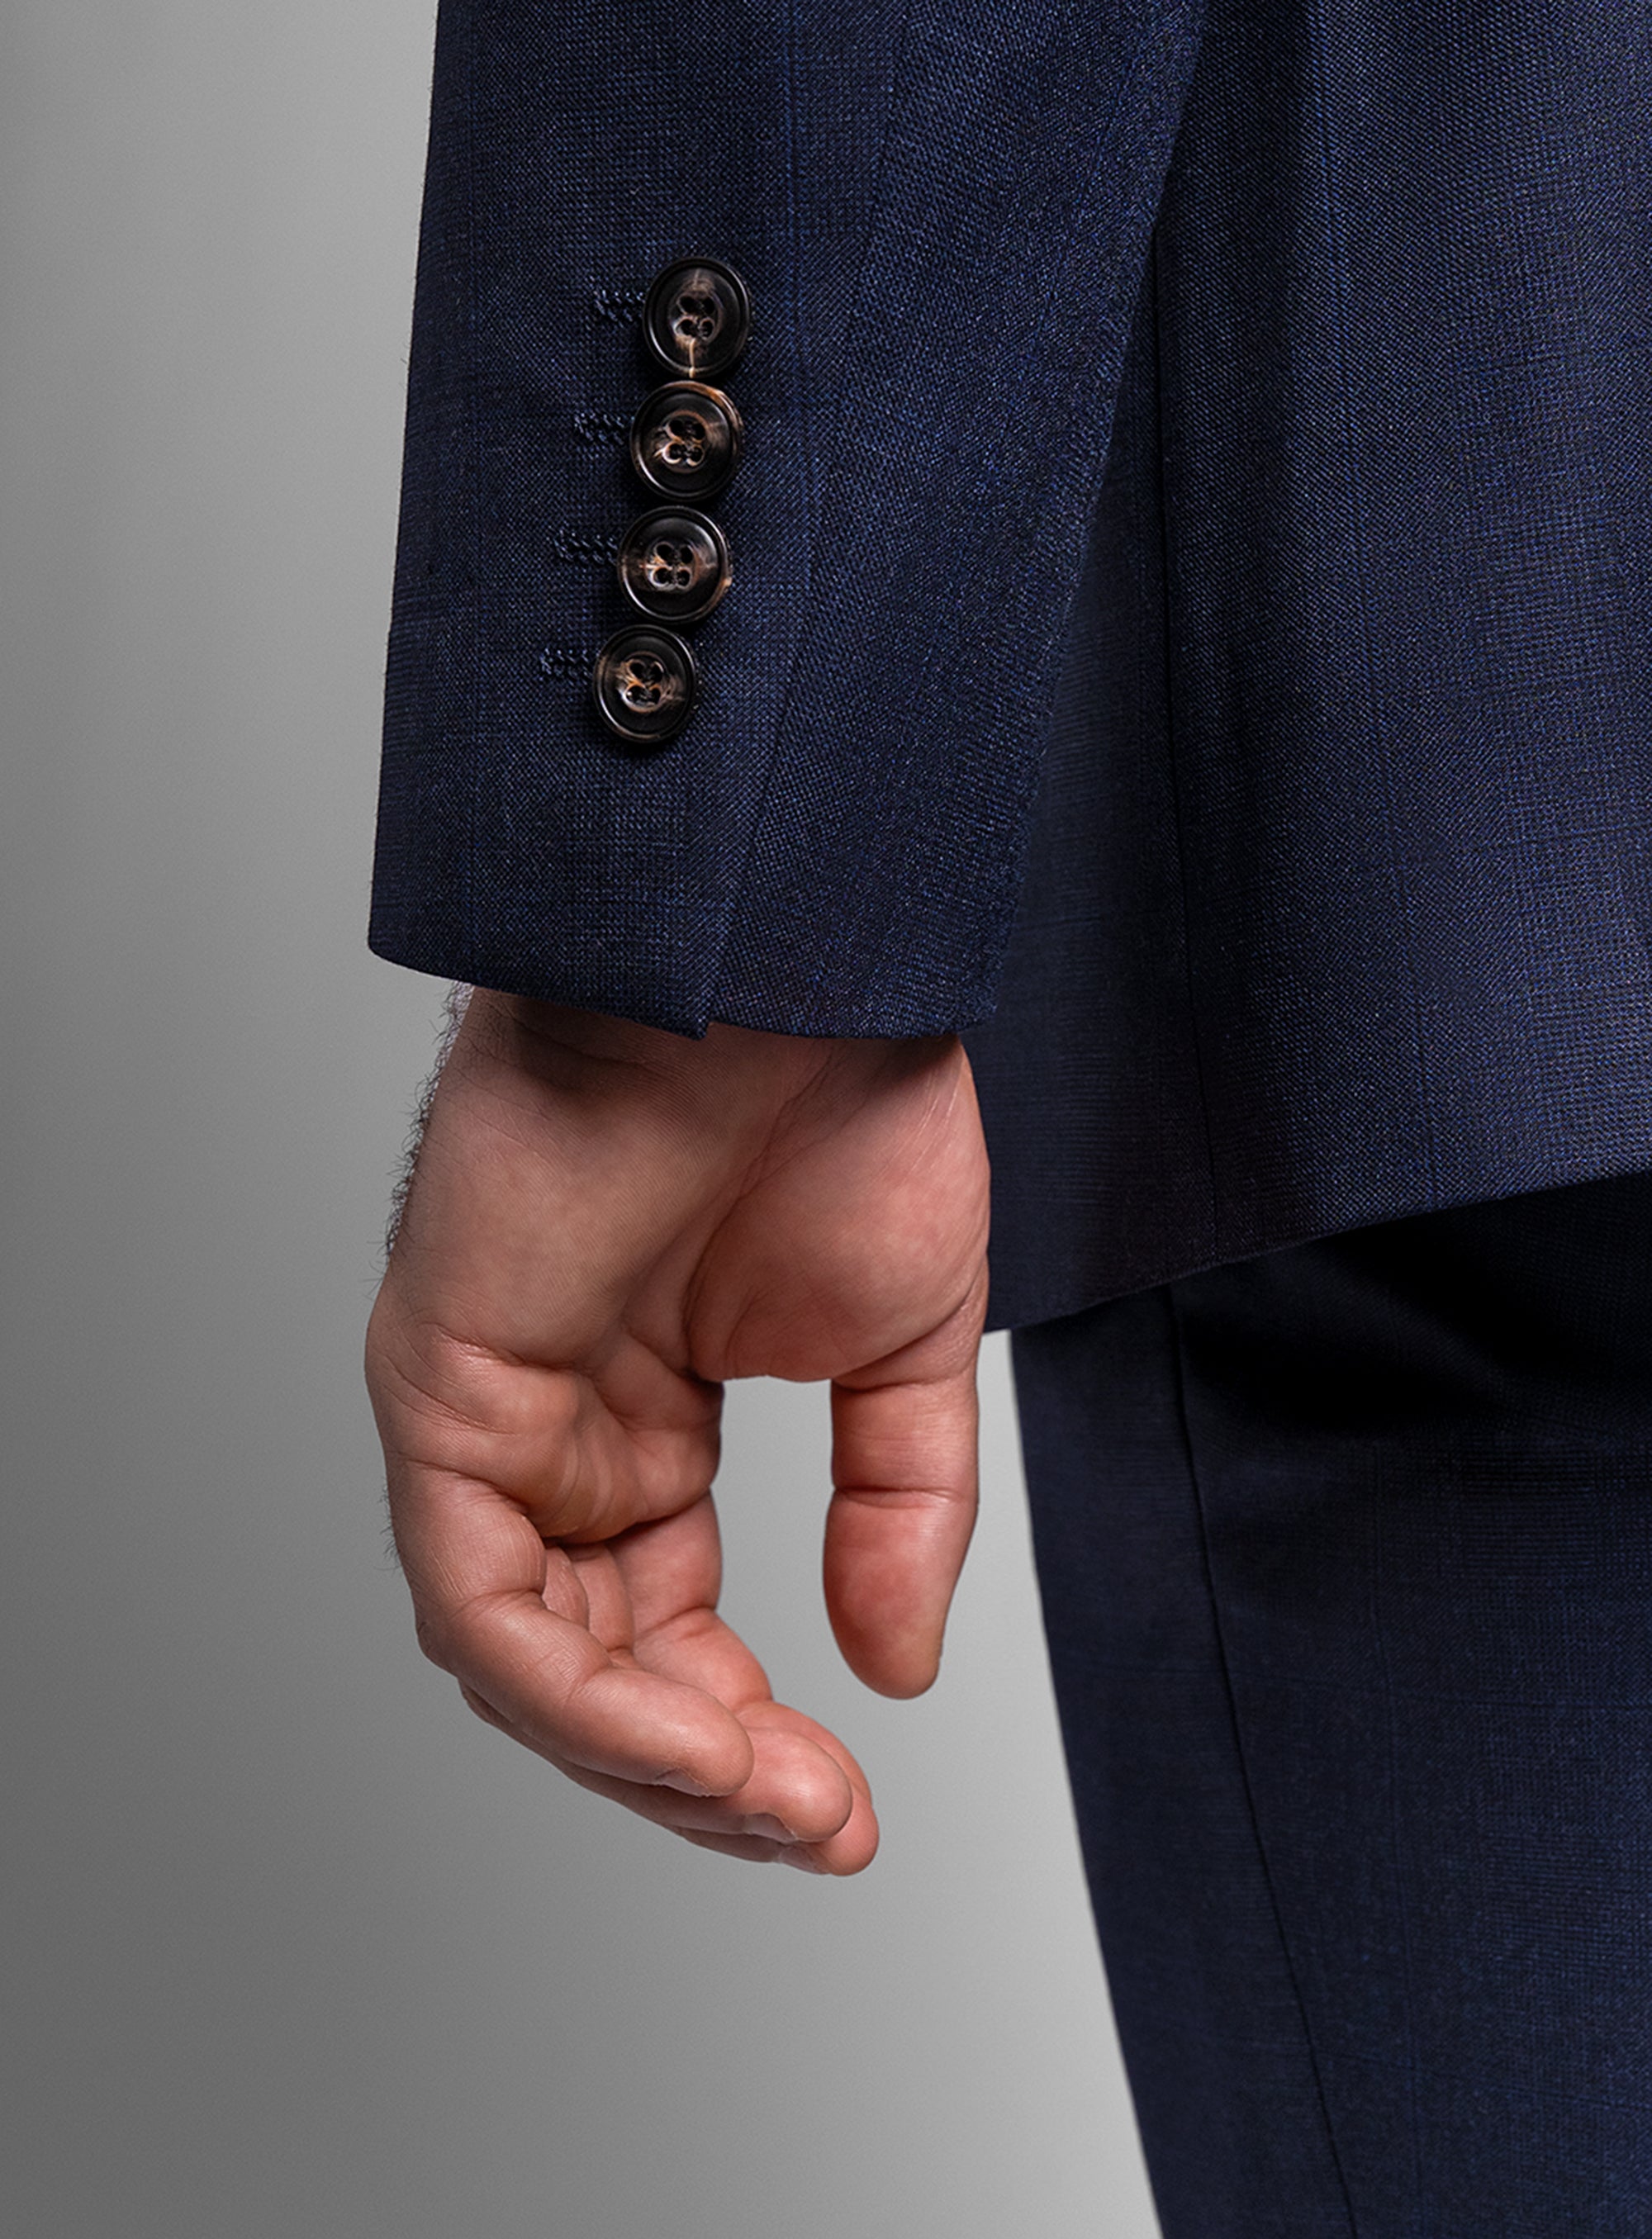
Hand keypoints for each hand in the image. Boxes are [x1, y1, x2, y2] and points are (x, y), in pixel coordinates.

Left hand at [365, 992, 990, 1873]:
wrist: (785, 955)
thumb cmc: (836, 1098)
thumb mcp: (904, 1350)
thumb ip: (898, 1512)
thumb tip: (894, 1671)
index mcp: (648, 1416)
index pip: (667, 1625)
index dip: (751, 1739)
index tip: (847, 1810)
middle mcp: (554, 1426)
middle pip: (588, 1661)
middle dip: (702, 1770)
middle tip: (819, 1830)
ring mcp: (487, 1406)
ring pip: (519, 1654)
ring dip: (645, 1753)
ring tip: (773, 1799)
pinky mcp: (440, 1377)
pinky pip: (475, 1589)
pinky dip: (575, 1687)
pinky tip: (691, 1738)